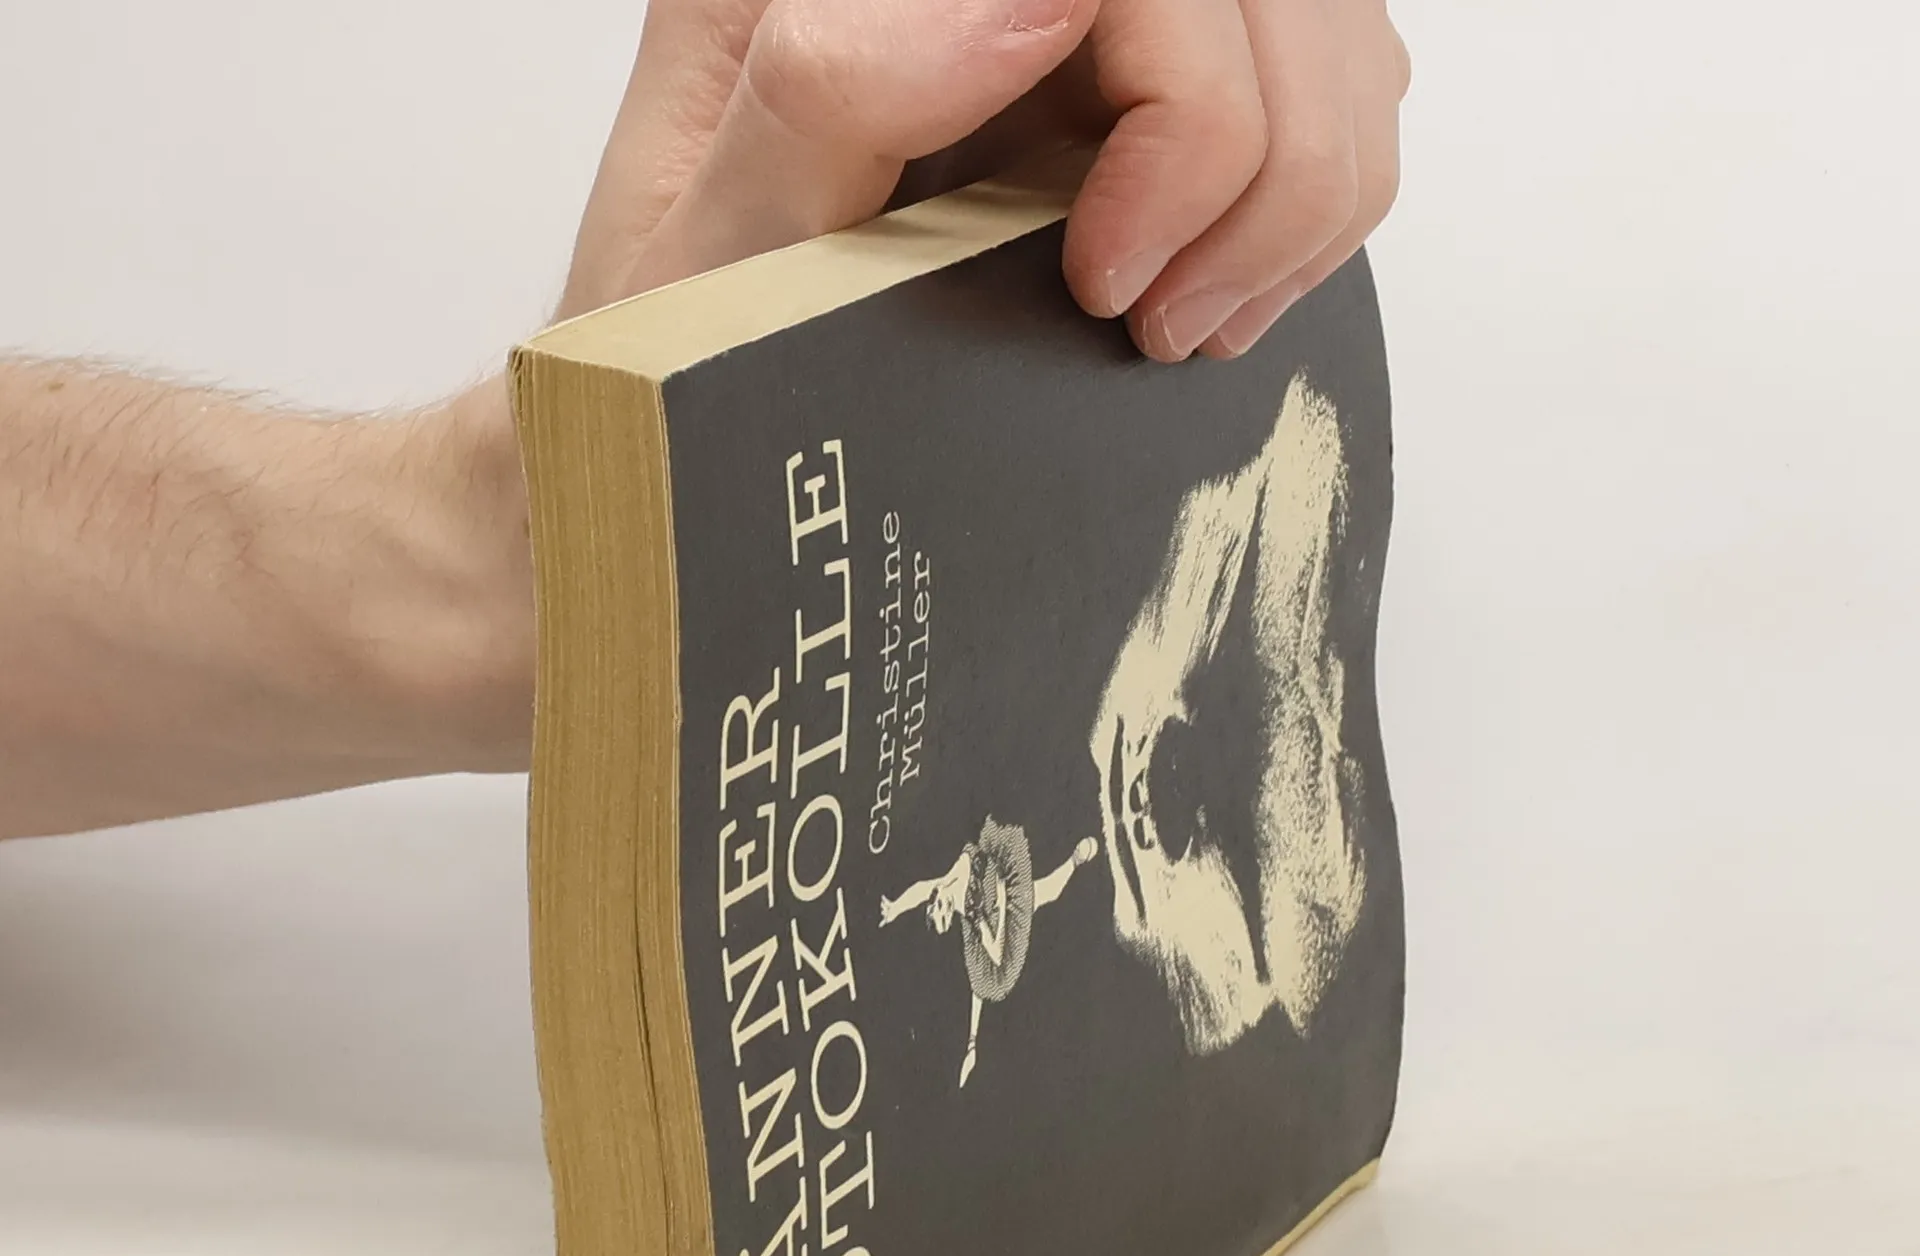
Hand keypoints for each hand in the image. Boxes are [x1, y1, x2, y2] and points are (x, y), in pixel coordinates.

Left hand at [562, 0, 1409, 361]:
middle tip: (1160, 323)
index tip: (1110, 277)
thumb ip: (842, 90)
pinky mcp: (1133, 92)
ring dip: (1298, 188)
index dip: (1186, 104)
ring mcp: (1071, 22)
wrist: (681, 436)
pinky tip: (1207, 294)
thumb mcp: (717, 251)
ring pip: (1322, 33)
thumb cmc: (677, 359)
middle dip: (1258, 163)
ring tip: (1179, 324)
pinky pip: (1323, 89)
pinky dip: (1306, 202)